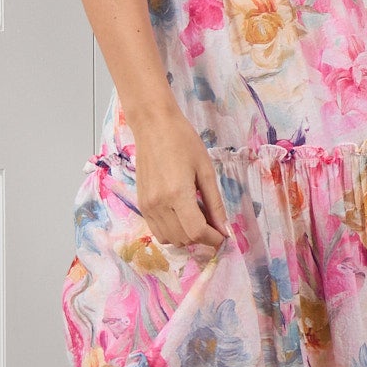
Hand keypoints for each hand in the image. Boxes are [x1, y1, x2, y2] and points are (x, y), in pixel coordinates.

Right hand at [131, 107, 229, 248]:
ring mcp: (147, 207)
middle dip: (202, 238)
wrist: (153, 126)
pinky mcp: (141, 205)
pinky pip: (158, 231)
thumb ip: (215, 203)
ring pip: (170, 239)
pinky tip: (181, 216)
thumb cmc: (183, 142)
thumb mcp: (206, 170)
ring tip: (196, 218)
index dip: (213, 239)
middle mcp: (159, 205)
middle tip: (213, 223)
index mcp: (178, 194)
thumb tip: (224, 228)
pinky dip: (173, 232)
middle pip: (184, 239)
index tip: (224, 235)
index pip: (197, 232)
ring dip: (187, 236)